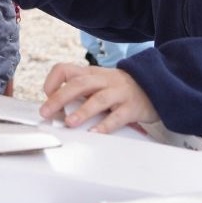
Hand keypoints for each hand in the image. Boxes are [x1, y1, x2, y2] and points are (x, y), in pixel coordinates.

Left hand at [39, 62, 159, 133]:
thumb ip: (78, 92)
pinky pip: (117, 116)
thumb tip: (54, 106)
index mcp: (91, 73)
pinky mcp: (132, 107)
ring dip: (82, 111)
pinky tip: (95, 133)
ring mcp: (119, 92)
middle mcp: (104, 80)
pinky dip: (105, 125)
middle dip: (60, 97)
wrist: (155, 85)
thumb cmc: (120, 88)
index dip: (53, 82)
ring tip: (69, 123)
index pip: (66, 69)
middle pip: (79, 83)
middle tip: (47, 112)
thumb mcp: (98, 83)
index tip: (46, 96)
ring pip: (98, 99)